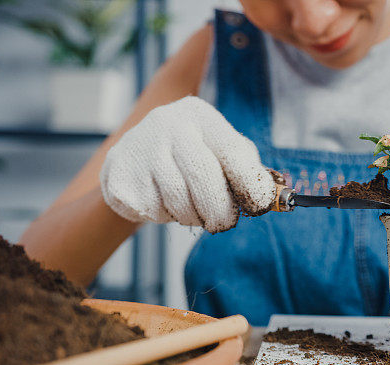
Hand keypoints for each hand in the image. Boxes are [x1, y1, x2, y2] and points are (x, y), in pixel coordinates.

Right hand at [100, 96, 274, 232]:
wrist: (135, 156)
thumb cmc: (194, 156)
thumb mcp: (222, 152)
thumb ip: (248, 170)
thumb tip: (272, 197)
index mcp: (200, 115)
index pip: (233, 152)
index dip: (250, 185)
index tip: (259, 206)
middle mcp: (167, 123)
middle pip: (203, 178)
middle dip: (219, 210)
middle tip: (223, 223)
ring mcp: (140, 146)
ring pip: (177, 200)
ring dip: (192, 216)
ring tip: (192, 210)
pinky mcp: (117, 172)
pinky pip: (151, 210)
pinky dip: (164, 216)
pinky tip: (163, 203)